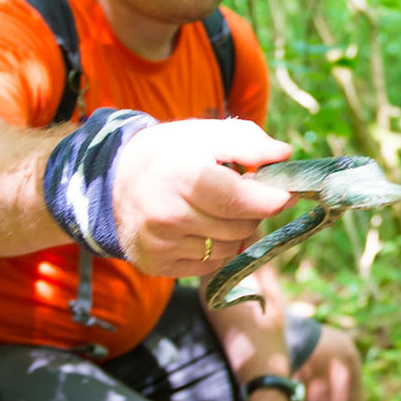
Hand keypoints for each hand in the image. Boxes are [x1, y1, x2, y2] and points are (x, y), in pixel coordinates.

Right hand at [112, 118, 293, 276]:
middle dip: (252, 213)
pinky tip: (198, 228)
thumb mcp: (204, 134)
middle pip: (239, 227)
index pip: (240, 200)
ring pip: (227, 249)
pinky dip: (213, 249)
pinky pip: (207, 265)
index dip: (270, 200)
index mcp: (182, 176)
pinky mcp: (156, 264)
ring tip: (215, 210)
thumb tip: (285, 155)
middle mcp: (168, 214)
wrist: (114, 180)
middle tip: (243, 196)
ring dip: (233, 231)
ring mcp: (160, 243)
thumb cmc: (169, 153)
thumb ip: (248, 141)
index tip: (286, 194)